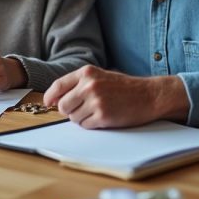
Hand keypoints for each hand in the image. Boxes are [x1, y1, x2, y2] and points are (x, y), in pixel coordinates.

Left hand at [43, 66, 189, 128]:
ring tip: (98, 111)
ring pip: (73, 118)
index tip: (49, 103)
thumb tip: (56, 99)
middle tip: (83, 110)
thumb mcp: (101, 77)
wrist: (149, 95)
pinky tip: (104, 117)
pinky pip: (85, 126)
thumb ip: (79, 84)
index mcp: (87, 73)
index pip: (58, 85)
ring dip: (82, 119)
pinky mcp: (103, 116)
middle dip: (69, 111)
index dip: (50, 96)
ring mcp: (96, 101)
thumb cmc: (125, 87)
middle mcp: (89, 85)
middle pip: (63, 106)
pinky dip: (92, 125)